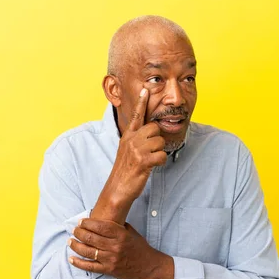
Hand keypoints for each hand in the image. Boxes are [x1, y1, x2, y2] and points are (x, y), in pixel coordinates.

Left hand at [68, 218, 174, 278]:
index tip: (81, 221)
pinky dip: (79, 263)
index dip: (88, 223)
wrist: (148, 266)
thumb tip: (102, 218)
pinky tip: (71, 258)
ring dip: (76, 245)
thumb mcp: (130, 232)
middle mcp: (115, 246)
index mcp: (121, 235)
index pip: (100, 226)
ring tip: (70, 241)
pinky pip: (90, 267)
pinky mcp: (109, 270)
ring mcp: (111, 259)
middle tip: (74, 230)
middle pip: (91, 238)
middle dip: (79, 233)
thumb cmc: (139, 247)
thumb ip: (117, 225)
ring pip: (88, 251)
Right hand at [106, 88, 166, 202]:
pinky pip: (161, 156)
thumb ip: (136, 139)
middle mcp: (131, 139)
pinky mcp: (143, 161)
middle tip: (149, 152)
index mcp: (127, 136)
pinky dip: (160, 163)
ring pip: (160, 142)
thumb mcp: (126, 150)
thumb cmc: (125, 170)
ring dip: (158, 153)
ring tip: (148, 161)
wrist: (117, 189)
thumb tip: (150, 132)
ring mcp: (136, 150)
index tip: (145, 90)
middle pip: (154, 128)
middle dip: (157, 140)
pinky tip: (151, 167)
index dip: (141, 102)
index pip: (135, 116)